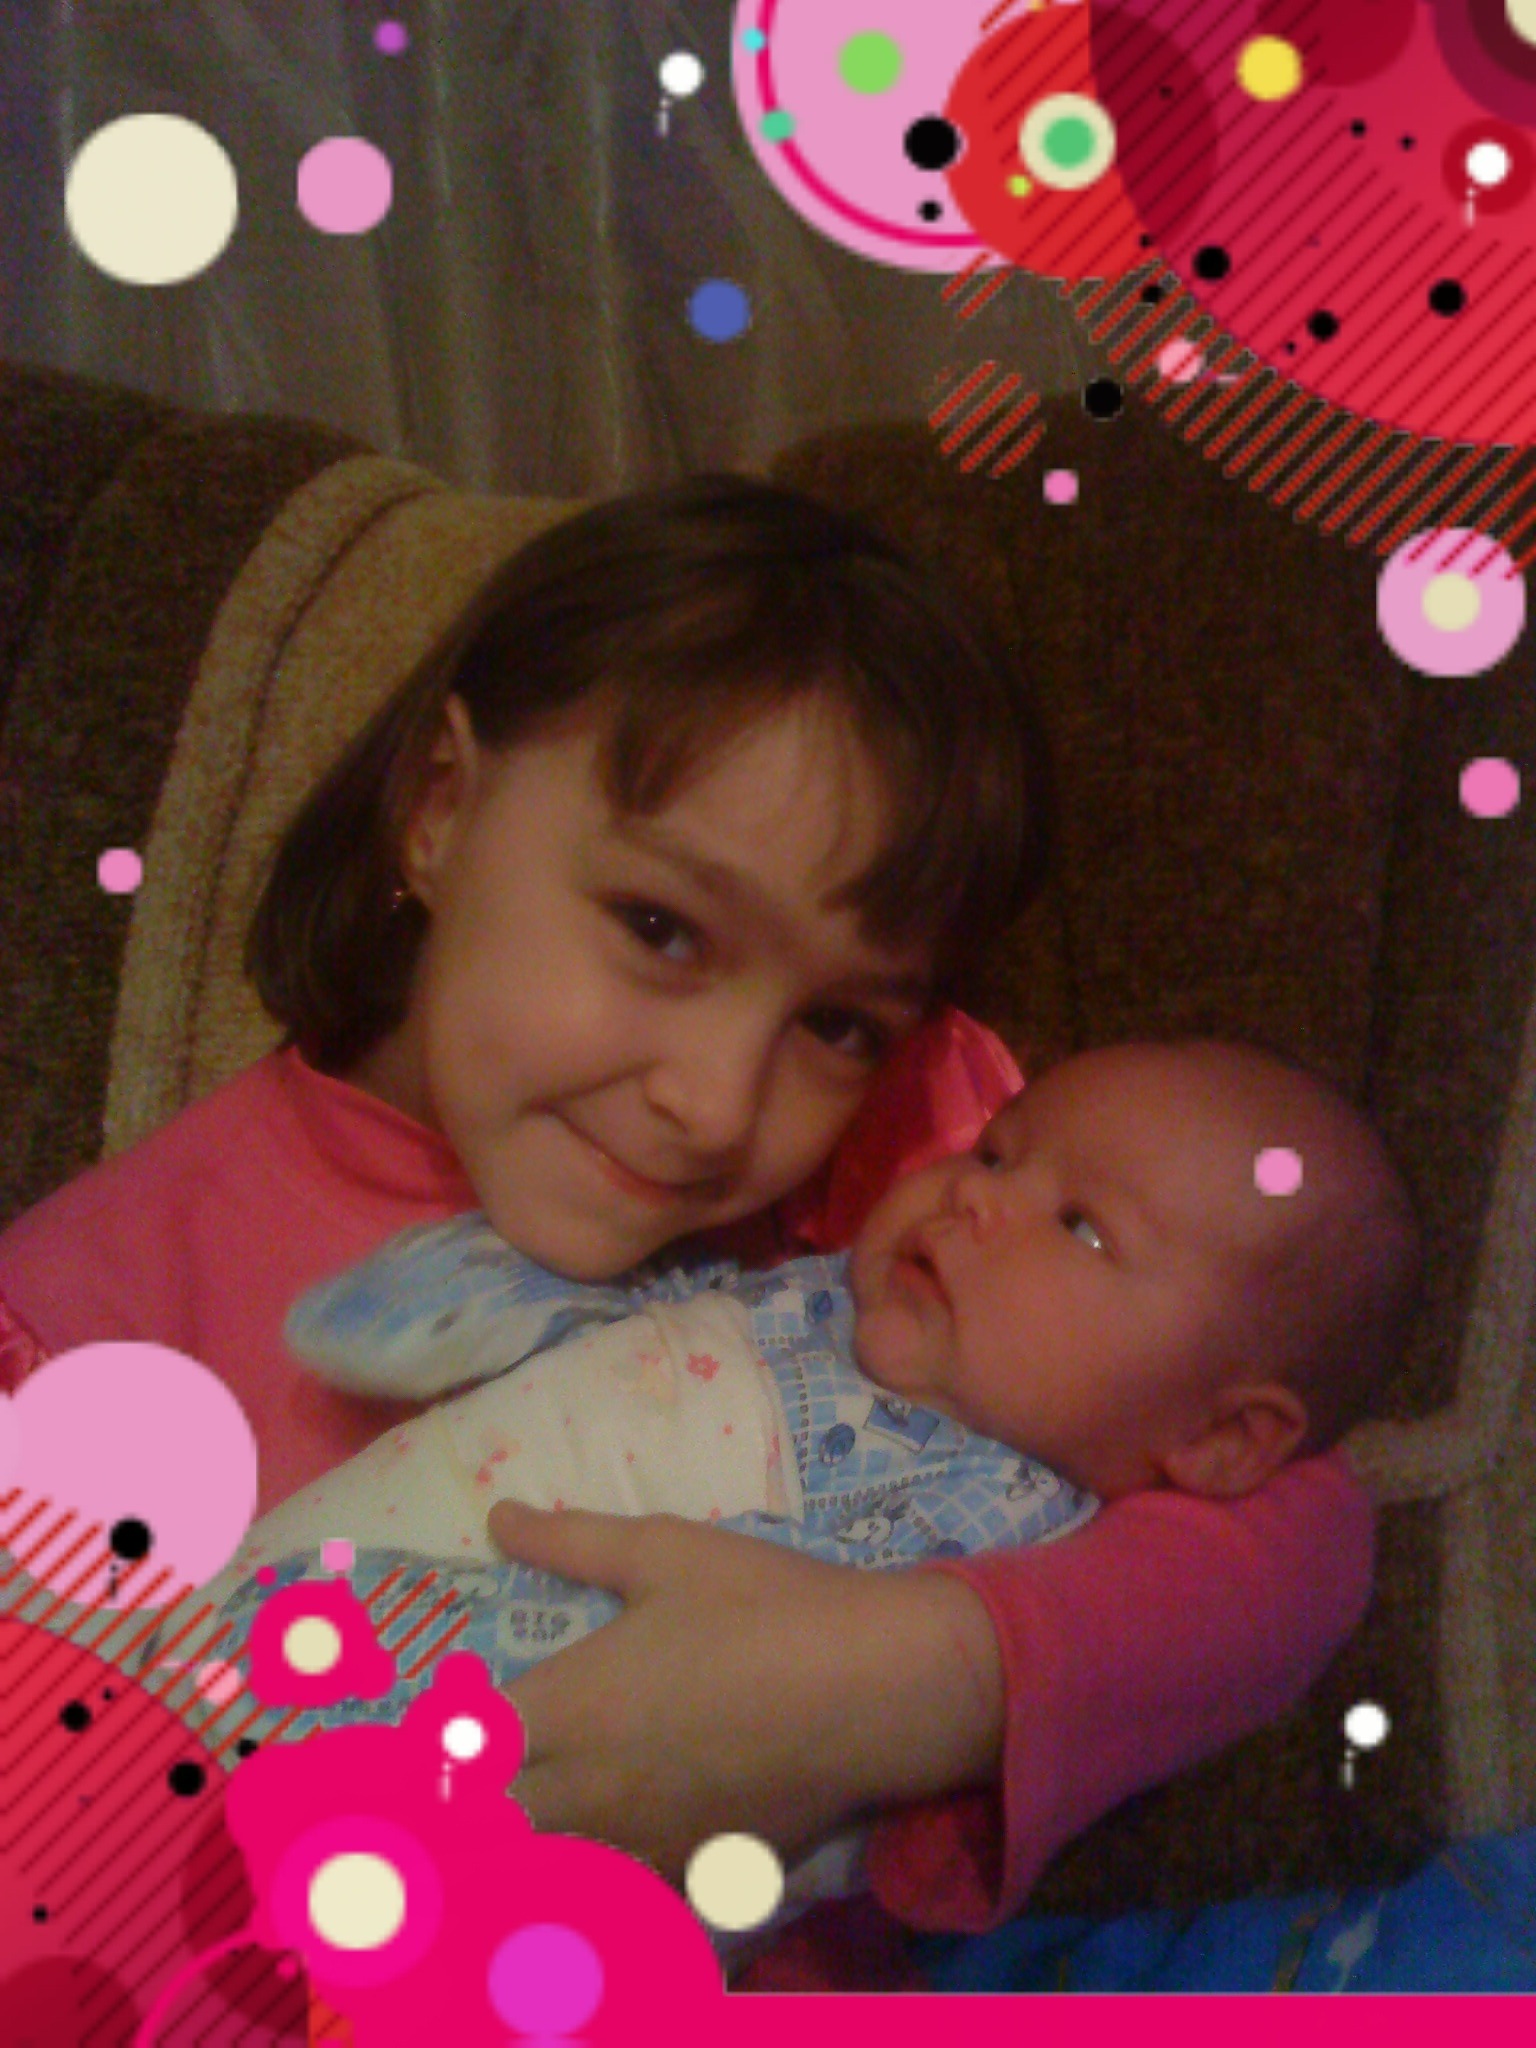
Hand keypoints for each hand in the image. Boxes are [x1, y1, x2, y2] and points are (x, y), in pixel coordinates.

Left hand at [486, 1503, 1003, 1884]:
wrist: (874, 1687)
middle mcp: (590, 1790)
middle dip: (480, 1805)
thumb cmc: (762, 1605)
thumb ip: (571, 1540)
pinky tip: (630, 1841)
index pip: (464, 1752)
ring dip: (541, 1841)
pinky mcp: (700, 1869)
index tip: (443, 1730)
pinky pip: (629, 1891)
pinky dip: (612, 1874)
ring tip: (557, 1805)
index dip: (442, 1746)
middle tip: (490, 1771)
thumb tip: (499, 1517)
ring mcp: (644, 1841)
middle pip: (497, 1828)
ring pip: (558, 1870)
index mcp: (568, 1708)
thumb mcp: (664, 1550)